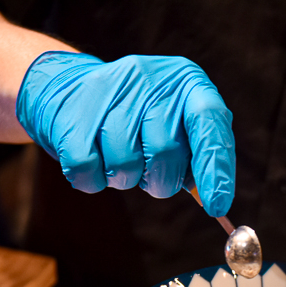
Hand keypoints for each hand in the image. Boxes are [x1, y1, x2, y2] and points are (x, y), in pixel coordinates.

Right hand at [15, 51, 235, 214]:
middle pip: (166, 152)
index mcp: (184, 81)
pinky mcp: (71, 118)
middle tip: (148, 173)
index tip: (217, 206)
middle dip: (160, 179)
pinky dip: (94, 180)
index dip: (216, 167)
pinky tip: (93, 158)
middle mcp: (149, 80)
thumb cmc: (135, 118)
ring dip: (125, 178)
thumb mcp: (174, 122)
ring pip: (126, 165)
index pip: (209, 122)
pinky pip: (89, 172)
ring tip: (118, 156)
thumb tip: (216, 201)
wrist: (67, 91)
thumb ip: (196, 154)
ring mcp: (107, 94)